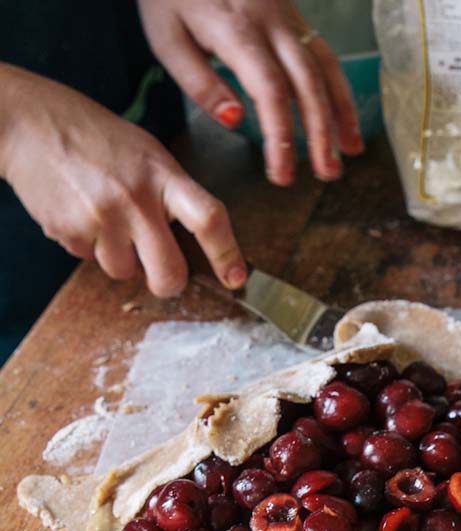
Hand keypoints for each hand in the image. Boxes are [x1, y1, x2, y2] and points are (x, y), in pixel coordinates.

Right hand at [0, 65, 246, 295]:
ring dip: (118, 257)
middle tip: (161, 274)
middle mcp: (136, 199)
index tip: (237, 278)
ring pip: (124, 272)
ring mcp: (101, 218)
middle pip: (169, 272)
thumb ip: (171, 195)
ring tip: (103, 217)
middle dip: (167, 283)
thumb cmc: (93, 137)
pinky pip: (89, 260)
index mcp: (162, 174)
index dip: (227, 255)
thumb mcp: (145, 153)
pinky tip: (78, 211)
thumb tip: (194, 246)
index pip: (209, 218)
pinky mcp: (69, 232)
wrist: (28, 122)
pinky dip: (86, 245)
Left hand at [137, 0, 363, 185]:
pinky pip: (325, 55)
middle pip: (307, 81)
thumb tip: (235, 121)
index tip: (282, 173)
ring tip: (348, 153)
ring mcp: (287, 16)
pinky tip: (344, 121)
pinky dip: (339, 90)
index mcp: (235, 29)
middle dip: (321, 132)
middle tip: (327, 173)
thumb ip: (200, 82)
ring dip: (341, 113)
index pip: (269, 90)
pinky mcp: (294, 17)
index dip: (281, 135)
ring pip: (324, 67)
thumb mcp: (167, 37)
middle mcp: (270, 21)